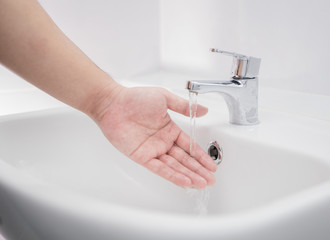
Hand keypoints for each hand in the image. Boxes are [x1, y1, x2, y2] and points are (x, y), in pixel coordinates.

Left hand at [89, 84, 216, 188]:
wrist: (113, 103)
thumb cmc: (135, 98)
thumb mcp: (164, 98)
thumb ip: (184, 107)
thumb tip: (204, 110)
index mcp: (170, 130)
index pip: (190, 146)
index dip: (201, 156)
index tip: (212, 165)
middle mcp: (163, 142)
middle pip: (185, 160)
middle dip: (199, 170)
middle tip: (211, 180)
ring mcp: (153, 150)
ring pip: (175, 166)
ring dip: (189, 175)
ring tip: (202, 184)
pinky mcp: (142, 157)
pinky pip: (160, 168)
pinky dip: (173, 175)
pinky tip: (185, 181)